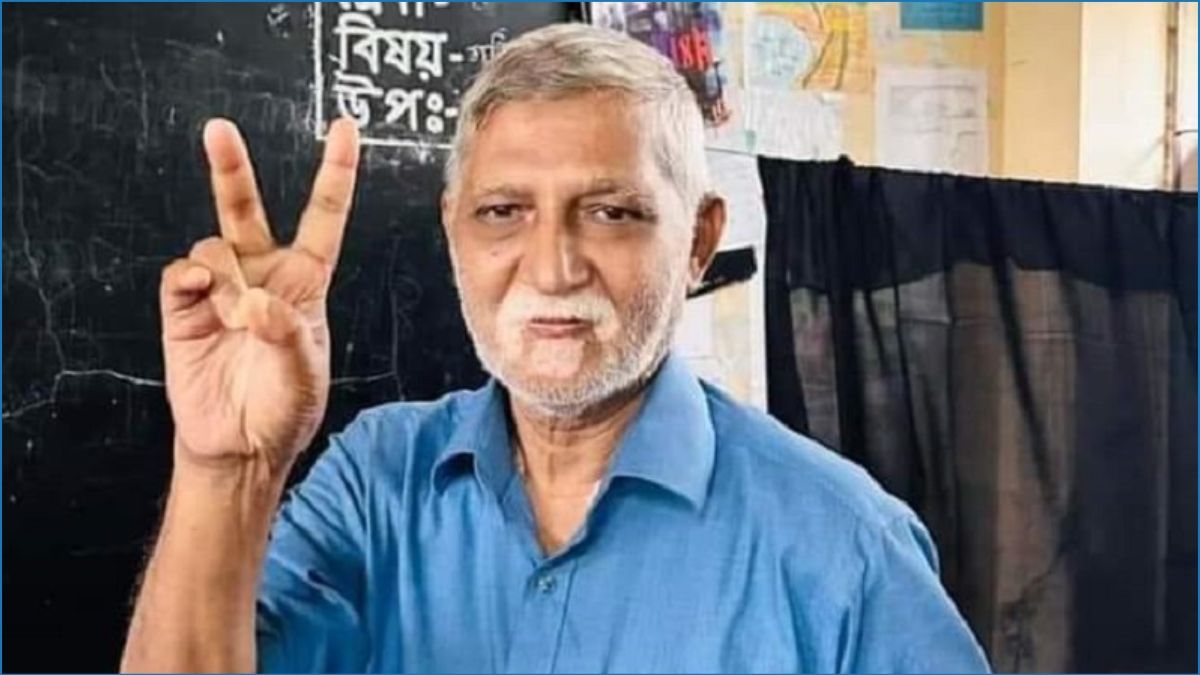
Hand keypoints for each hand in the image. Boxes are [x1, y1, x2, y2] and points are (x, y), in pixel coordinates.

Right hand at [160, 117, 359, 476]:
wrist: (240, 447)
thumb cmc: (284, 410)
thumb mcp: (304, 375)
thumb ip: (286, 334)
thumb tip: (253, 303)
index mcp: (305, 283)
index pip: (323, 217)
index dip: (334, 172)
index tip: (343, 128)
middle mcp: (262, 276)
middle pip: (245, 208)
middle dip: (231, 168)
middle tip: (218, 130)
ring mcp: (221, 290)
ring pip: (213, 246)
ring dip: (226, 280)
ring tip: (234, 322)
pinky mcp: (183, 308)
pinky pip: (181, 274)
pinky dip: (191, 282)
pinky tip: (203, 299)